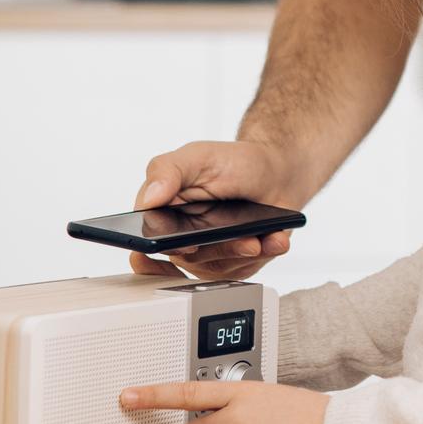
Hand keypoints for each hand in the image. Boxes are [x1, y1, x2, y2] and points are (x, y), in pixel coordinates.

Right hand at [131, 139, 299, 281]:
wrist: (274, 171)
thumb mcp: (198, 156)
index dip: (160, 251)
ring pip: (219, 267)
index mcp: (162, 214)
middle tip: (238, 240)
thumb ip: (167, 170)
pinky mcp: (235, 262)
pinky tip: (275, 240)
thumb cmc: (232, 163)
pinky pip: (248, 267)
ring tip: (258, 239)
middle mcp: (181, 239)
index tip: (184, 246)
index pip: (147, 243)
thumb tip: (149, 198)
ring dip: (242, 252)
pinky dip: (266, 251)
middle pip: (189, 260)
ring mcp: (209, 253)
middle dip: (216, 250)